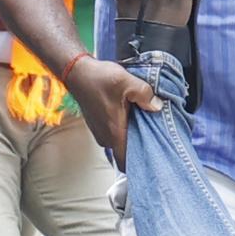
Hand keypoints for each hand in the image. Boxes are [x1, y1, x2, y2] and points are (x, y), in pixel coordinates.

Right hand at [60, 50, 162, 165]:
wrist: (77, 71)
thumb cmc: (98, 78)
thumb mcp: (128, 82)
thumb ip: (145, 95)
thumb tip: (157, 106)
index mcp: (114, 133)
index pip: (126, 163)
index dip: (140, 163)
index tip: (152, 156)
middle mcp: (106, 137)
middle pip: (126, 151)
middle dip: (140, 143)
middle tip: (154, 130)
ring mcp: (100, 132)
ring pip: (120, 141)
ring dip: (131, 132)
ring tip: (142, 118)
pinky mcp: (98, 125)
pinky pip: (114, 132)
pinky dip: (123, 126)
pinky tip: (130, 113)